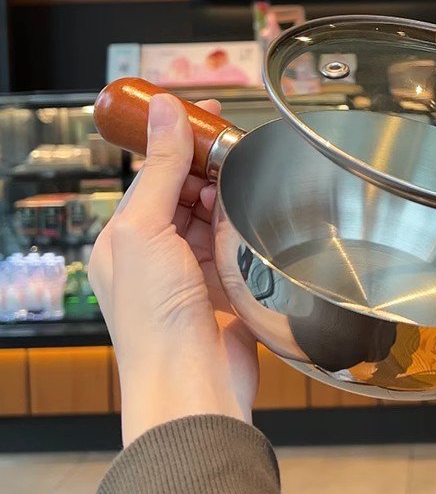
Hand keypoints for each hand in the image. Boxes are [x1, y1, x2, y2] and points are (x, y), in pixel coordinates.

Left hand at [88, 95, 258, 445]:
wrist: (193, 383)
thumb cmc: (155, 318)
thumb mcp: (144, 229)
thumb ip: (160, 169)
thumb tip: (163, 110)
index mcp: (124, 237)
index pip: (153, 173)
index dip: (180, 140)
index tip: (209, 114)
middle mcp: (156, 252)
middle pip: (187, 190)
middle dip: (210, 168)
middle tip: (236, 149)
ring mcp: (192, 270)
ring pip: (216, 214)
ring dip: (229, 199)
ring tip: (242, 187)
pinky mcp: (227, 285)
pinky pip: (238, 242)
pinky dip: (245, 229)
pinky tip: (253, 220)